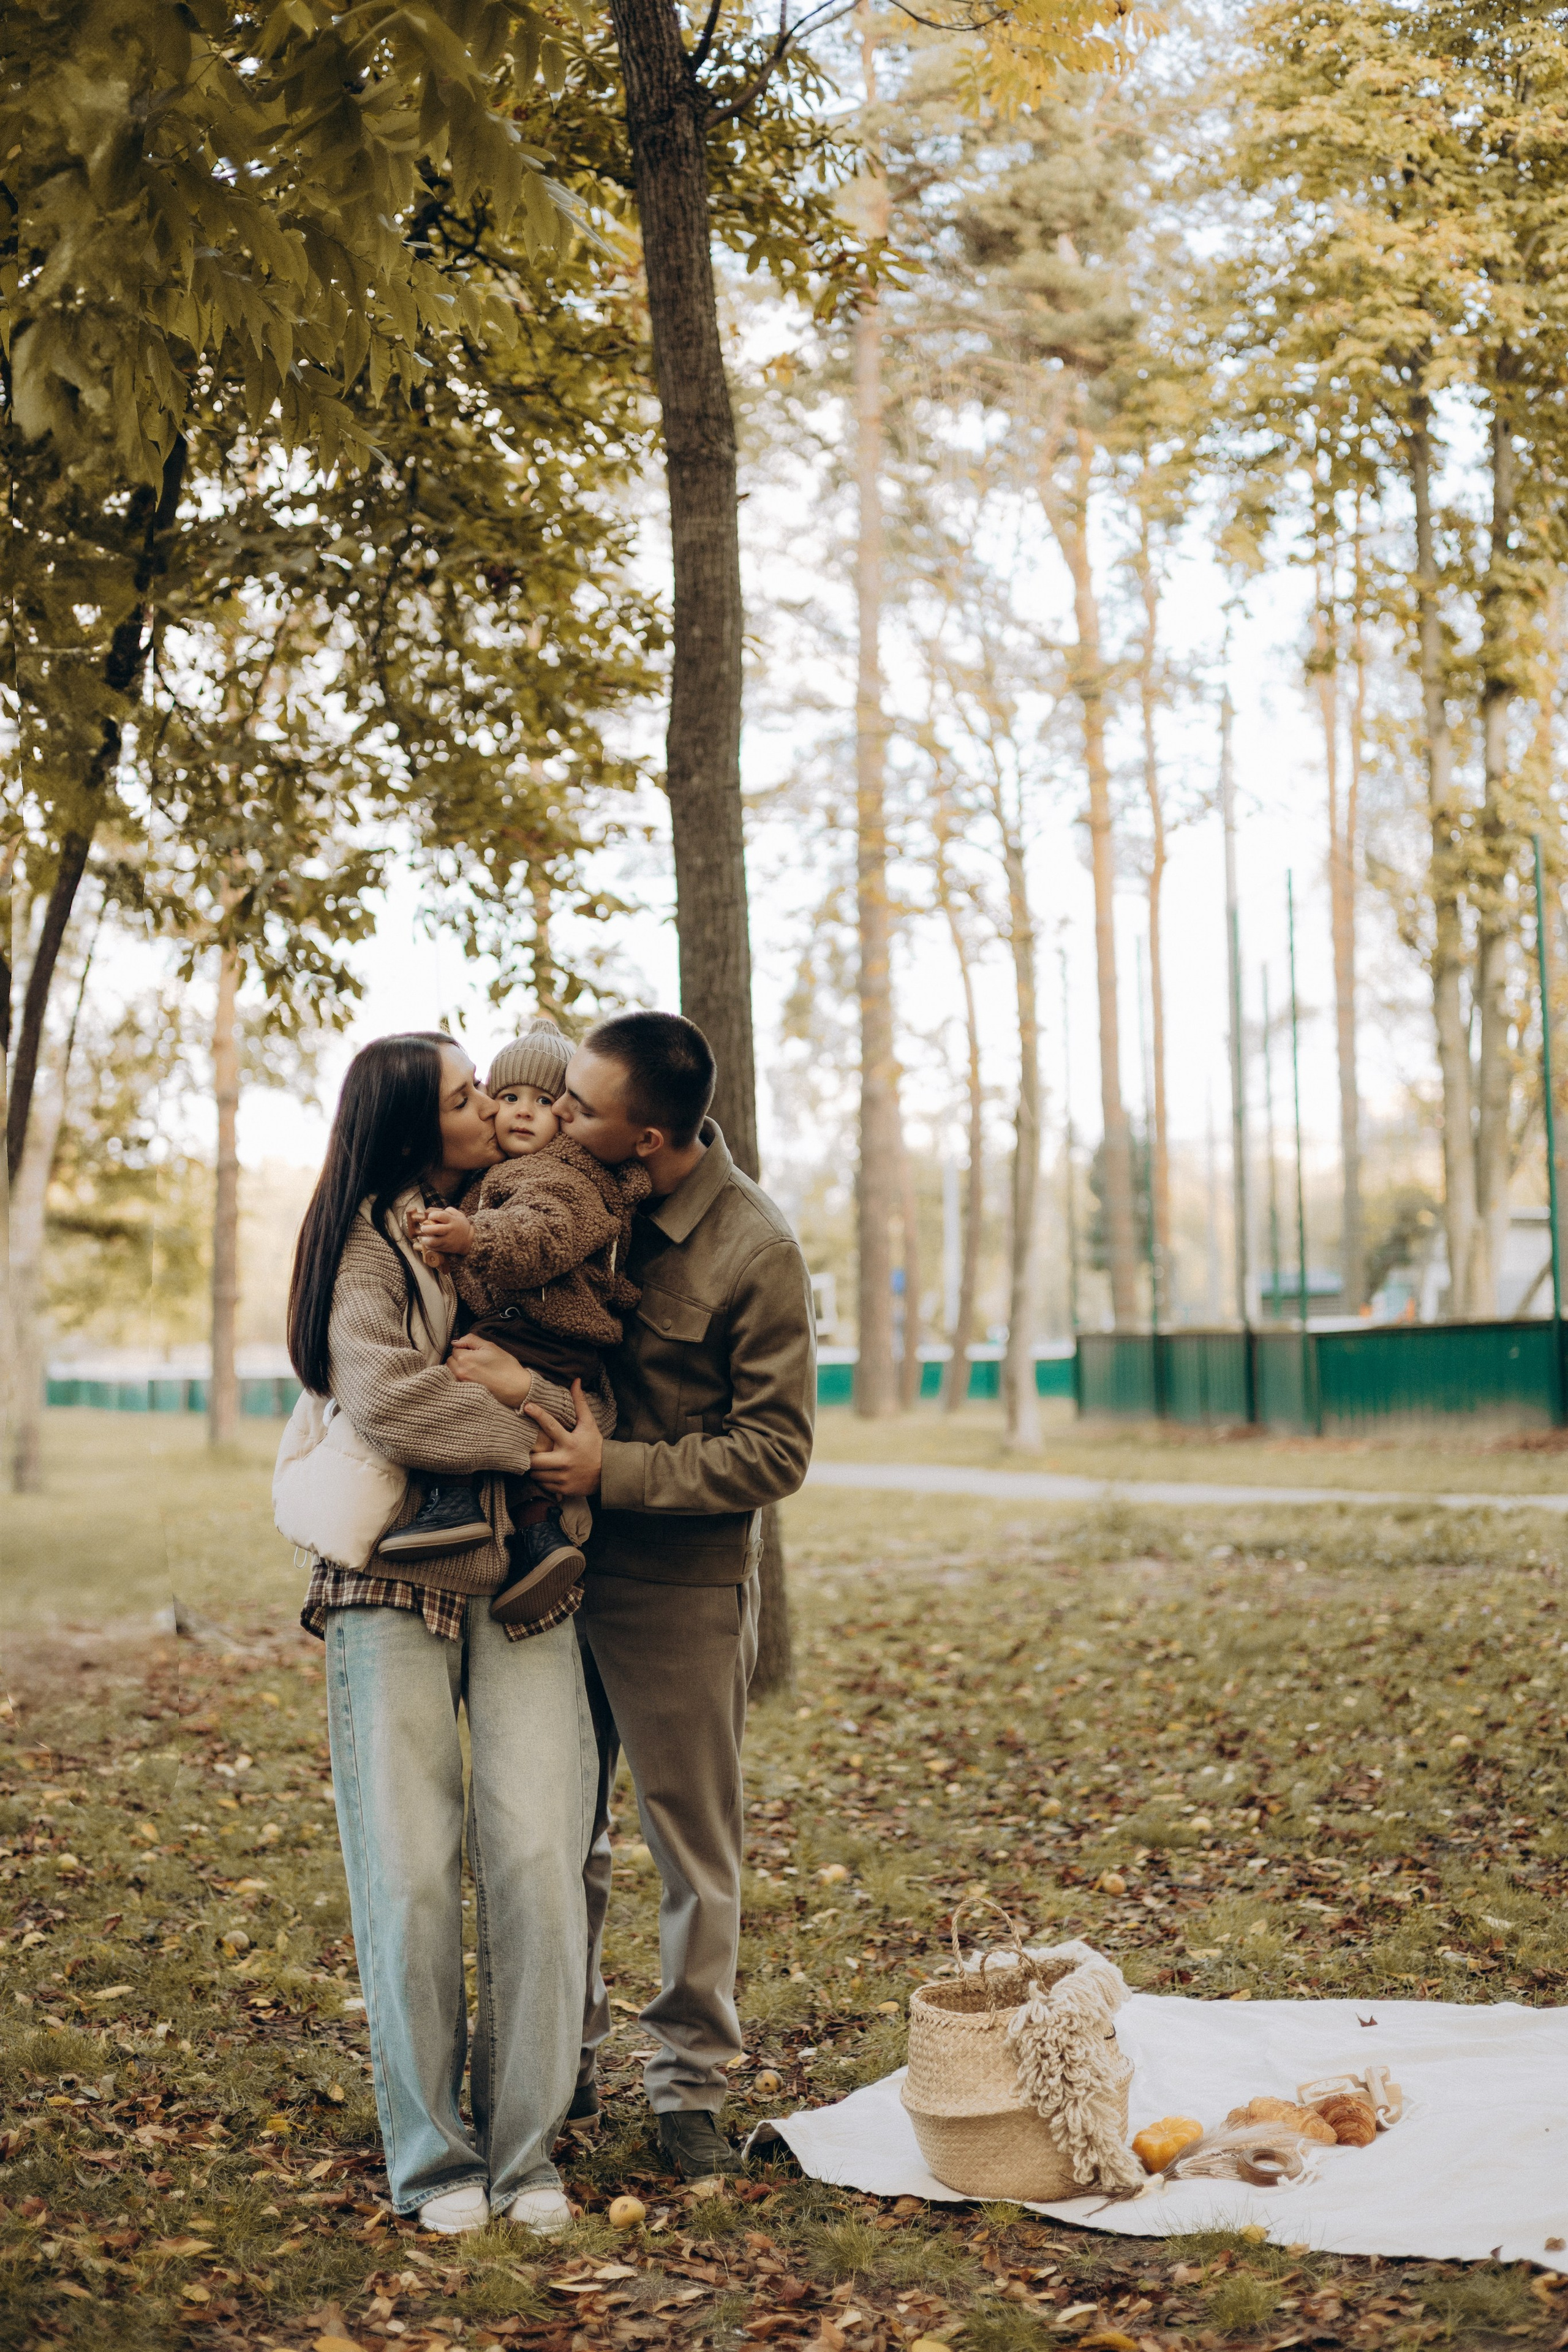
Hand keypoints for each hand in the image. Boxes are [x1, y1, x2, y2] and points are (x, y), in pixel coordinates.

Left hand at [419, 1205, 474, 1256]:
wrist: (470, 1241)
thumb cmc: (462, 1227)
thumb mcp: (460, 1215)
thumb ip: (450, 1211)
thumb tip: (439, 1210)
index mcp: (452, 1221)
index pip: (440, 1216)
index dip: (432, 1215)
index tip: (430, 1217)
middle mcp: (449, 1230)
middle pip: (435, 1229)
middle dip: (426, 1228)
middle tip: (423, 1228)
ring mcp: (447, 1240)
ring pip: (433, 1242)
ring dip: (425, 1240)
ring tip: (424, 1238)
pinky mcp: (446, 1248)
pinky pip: (434, 1248)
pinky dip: (429, 1246)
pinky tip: (428, 1243)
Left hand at [449, 1334, 532, 1407]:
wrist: (516, 1388)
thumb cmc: (506, 1367)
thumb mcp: (490, 1347)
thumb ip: (471, 1340)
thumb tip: (456, 1341)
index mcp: (464, 1359)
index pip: (455, 1349)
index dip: (466, 1348)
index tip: (477, 1353)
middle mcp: (459, 1372)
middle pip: (450, 1360)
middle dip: (460, 1358)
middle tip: (475, 1361)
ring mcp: (461, 1384)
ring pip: (452, 1371)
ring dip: (459, 1369)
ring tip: (475, 1370)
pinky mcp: (465, 1393)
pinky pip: (456, 1382)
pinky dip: (462, 1379)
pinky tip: (474, 1379)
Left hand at [525, 1380, 602, 1498]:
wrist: (608, 1473)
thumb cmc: (595, 1445)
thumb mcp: (589, 1424)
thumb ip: (580, 1403)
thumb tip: (575, 1381)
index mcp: (570, 1442)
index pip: (551, 1425)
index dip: (538, 1414)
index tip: (527, 1406)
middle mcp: (566, 1460)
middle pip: (535, 1460)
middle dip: (529, 1456)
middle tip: (529, 1452)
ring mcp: (564, 1477)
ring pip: (536, 1474)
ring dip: (535, 1468)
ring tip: (539, 1462)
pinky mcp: (563, 1489)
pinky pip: (543, 1485)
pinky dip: (542, 1480)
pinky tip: (547, 1474)